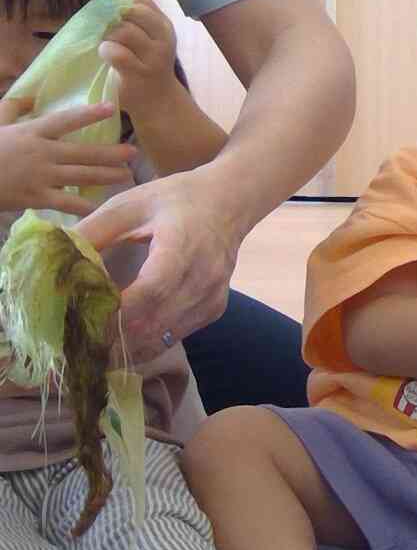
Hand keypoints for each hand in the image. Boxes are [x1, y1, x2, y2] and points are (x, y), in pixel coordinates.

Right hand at [0, 97, 135, 216]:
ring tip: (125, 175)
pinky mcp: (35, 197)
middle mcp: (41, 152)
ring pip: (82, 176)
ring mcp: (40, 176)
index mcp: (31, 132)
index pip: (65, 120)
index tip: (110, 108)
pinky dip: (84, 205)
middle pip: (84, 152)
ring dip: (106, 176)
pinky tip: (100, 206)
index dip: (89, 113)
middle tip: (133, 152)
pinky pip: (67, 202)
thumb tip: (27, 96)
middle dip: (111, 153)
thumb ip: (11, 108)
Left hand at [76, 168, 244, 351]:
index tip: (84, 319)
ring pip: (164, 335)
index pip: (153, 288)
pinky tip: (123, 341)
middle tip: (77, 345)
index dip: (119, 310)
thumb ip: (93, 231)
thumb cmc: (176, 199)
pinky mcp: (213, 308)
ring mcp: (212, 296)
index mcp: (183, 245)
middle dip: (114, 337)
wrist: (230, 202)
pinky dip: (148, 343)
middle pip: (156, 320)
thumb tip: (52, 258)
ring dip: (128, 347)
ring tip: (93, 350)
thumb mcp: (131, 204)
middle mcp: (204, 276)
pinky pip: (176, 335)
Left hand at [97, 0, 188, 120]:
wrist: (157, 100)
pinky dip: (105, 50)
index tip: (109, 13)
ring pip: (124, 31)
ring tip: (103, 42)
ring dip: (106, 34)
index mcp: (164, 25)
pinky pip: (116, 53)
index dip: (118, 2)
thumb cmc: (145, 64)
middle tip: (103, 28)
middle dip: (111, 17)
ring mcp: (154, 56)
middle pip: (133, 11)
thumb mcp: (148, 38)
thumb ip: (134, 20)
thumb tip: (106, 2)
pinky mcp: (139, 73)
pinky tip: (105, 54)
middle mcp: (164, 38)